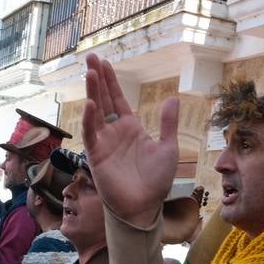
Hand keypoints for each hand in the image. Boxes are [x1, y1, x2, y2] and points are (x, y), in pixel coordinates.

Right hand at [83, 53, 178, 227]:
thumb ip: (168, 123)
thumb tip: (173, 98)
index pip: (118, 98)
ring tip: (90, 72)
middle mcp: (115, 131)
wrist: (144, 206)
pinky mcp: (96, 155)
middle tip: (90, 57)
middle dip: (97, 79)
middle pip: (104, 99)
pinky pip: (91, 133)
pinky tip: (91, 104)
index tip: (104, 62)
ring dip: (92, 92)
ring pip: (95, 111)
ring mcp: (104, 142)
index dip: (111, 81)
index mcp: (131, 127)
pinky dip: (90, 119)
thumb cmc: (156, 181)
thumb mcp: (168, 148)